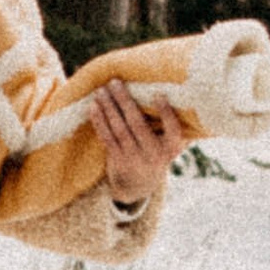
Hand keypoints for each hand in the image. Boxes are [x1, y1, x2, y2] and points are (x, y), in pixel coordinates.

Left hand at [87, 86, 187, 203]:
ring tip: (101, 91)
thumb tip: (176, 95)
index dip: (166, 113)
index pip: (172, 130)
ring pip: (119, 129)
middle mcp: (153, 154)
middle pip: (137, 124)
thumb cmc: (157, 154)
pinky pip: (106, 138)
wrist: (139, 186)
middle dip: (124, 101)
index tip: (158, 95)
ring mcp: (133, 158)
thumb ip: (171, 127)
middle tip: (115, 83)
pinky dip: (99, 121)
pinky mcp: (117, 160)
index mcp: (170, 148)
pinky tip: (93, 107)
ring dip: (108, 108)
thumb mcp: (169, 146)